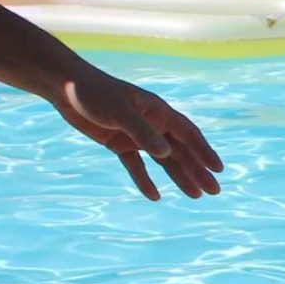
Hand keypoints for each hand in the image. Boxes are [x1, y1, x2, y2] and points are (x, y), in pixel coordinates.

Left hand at [55, 71, 223, 199]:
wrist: (66, 87)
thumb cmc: (95, 93)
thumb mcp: (119, 112)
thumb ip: (142, 132)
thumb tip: (166, 153)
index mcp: (159, 112)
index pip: (188, 134)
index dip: (204, 151)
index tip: (218, 169)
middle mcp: (152, 124)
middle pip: (180, 151)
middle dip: (197, 170)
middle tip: (213, 191)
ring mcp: (136, 135)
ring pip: (163, 160)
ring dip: (179, 177)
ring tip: (195, 195)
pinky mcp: (119, 144)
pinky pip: (136, 165)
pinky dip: (145, 180)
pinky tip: (154, 196)